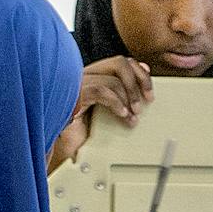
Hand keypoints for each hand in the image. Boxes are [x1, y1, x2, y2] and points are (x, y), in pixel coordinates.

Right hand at [47, 57, 153, 172]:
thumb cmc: (81, 132)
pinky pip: (101, 90)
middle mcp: (85, 75)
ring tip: (133, 116)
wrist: (62, 149)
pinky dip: (116, 102)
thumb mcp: (108, 112)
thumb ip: (123, 96)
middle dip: (139, 81)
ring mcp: (78, 83)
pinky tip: (121, 115)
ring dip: (130, 97)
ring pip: (113, 78)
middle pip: (120, 62)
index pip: (121, 62)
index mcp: (93, 76)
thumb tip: (142, 78)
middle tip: (146, 102)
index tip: (149, 91)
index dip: (139, 72)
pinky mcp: (74, 94)